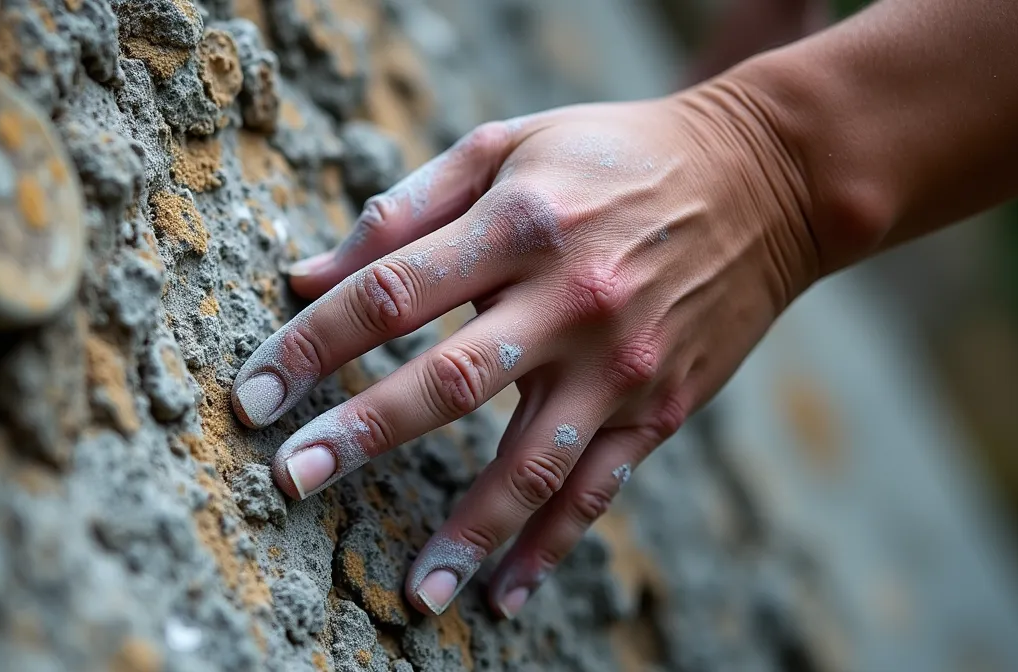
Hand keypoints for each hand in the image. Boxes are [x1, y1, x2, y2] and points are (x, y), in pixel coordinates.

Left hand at [230, 80, 818, 617]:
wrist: (766, 179)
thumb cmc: (614, 153)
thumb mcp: (510, 144)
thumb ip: (405, 208)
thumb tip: (306, 277)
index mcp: (520, 222)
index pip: (389, 292)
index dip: (310, 347)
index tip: (250, 397)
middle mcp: (570, 298)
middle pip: (448, 381)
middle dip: (360, 435)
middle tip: (288, 481)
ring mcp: (619, 362)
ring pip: (530, 465)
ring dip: (465, 534)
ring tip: (410, 598)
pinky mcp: (659, 406)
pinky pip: (597, 491)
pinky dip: (550, 549)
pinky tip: (503, 595)